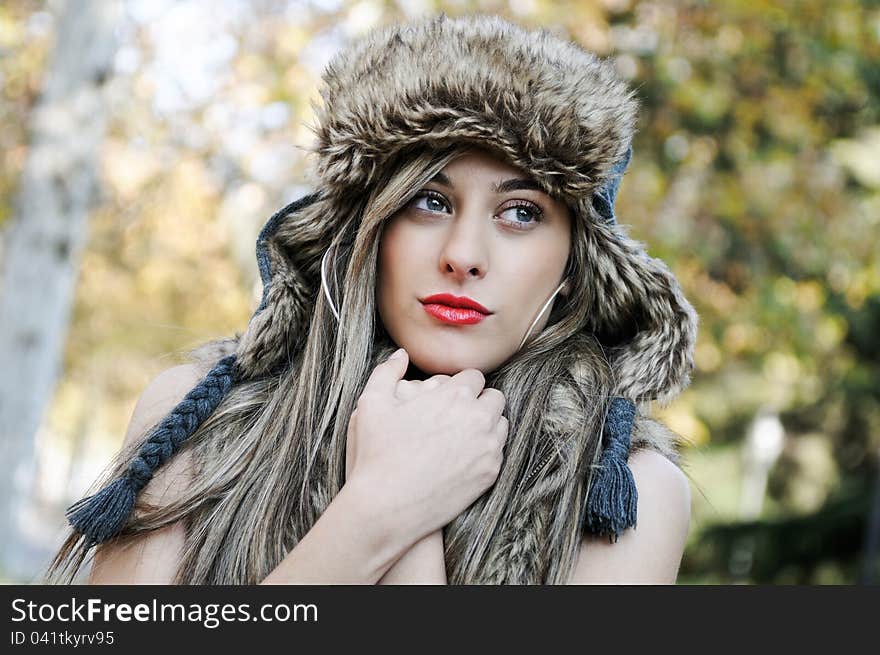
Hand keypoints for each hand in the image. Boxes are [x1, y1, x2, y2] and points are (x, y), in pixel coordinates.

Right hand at [345, 349, 507, 540]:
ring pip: (500, 423)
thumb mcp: (372, 404)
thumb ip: (387, 371)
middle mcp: (478, 417)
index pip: (474, 376)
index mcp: (454, 395)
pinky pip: (498, 451)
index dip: (460, 384)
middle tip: (458, 414)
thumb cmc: (377, 453)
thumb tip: (401, 354)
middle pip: (494, 398)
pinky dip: (486, 450)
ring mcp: (488, 446)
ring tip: (462, 434)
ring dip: (486, 424)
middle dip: (478, 402)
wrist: (388, 506)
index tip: (449, 396)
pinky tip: (464, 455)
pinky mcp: (491, 472)